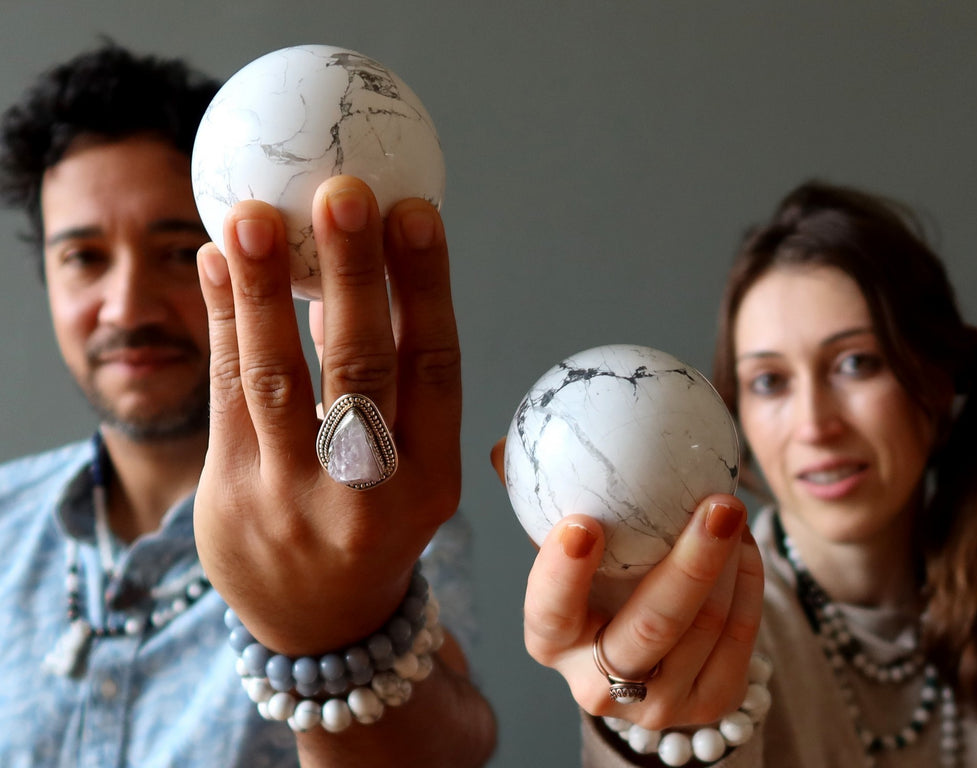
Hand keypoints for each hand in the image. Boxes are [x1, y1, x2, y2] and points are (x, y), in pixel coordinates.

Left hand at [194, 176, 460, 654]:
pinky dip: (224, 323)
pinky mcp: (231, 495)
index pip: (434, 369)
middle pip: (361, 369)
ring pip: (278, 381)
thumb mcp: (417, 472)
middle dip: (351, 275)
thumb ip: (401, 386)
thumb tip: (368, 269)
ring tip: (254, 219)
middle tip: (340, 193)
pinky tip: (220, 265)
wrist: (323, 627)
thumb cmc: (378, 526)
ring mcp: (292, 498)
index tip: (414, 211)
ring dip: (265, 293)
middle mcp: (368, 491)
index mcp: (432, 479)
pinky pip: (224, 398)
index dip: (425, 286)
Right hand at [492, 438, 763, 731]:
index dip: (564, 573)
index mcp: (551, 641)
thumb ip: (537, 502)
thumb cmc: (594, 586)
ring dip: (729, 563)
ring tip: (730, 509)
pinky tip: (743, 544)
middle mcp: (598, 685)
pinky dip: (749, 583)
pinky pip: (742, 637)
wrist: (643, 659)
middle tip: (718, 504)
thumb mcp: (561, 553)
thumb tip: (501, 447)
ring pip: (706, 628)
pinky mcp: (710, 705)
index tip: (583, 524)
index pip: (550, 612)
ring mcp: (658, 705)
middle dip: (691, 564)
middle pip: (651, 627)